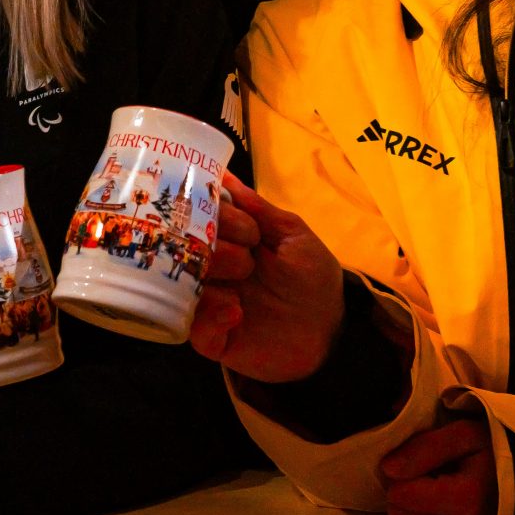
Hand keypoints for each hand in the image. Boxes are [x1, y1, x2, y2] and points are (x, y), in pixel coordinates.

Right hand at [189, 172, 347, 381]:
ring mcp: (210, 305)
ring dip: (210, 277)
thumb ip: (259, 210)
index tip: (245, 226)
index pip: (201, 218)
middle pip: (187, 248)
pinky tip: (236, 312)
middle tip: (248, 258)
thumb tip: (224, 175)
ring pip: (182, 285)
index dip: (214, 214)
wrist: (332, 332)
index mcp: (228, 242)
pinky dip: (211, 317)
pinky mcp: (214, 339)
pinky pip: (195, 329)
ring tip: (241, 281)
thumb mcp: (294, 236)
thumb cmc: (313, 279)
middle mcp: (212, 271)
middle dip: (213, 246)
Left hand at [377, 414, 498, 514]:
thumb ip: (425, 446)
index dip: (405, 476)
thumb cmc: (499, 459)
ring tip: (440, 503)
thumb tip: (387, 469)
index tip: (427, 469)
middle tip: (430, 484)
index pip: (399, 494)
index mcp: (465, 501)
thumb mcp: (468, 436)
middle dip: (406, 498)